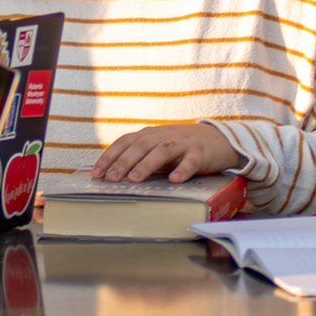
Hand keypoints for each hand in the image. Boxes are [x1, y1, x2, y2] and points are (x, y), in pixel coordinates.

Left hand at [93, 124, 240, 182]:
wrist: (218, 139)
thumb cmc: (181, 147)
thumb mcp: (158, 148)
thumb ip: (140, 157)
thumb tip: (112, 174)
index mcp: (150, 135)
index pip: (125, 142)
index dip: (110, 156)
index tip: (96, 173)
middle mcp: (163, 136)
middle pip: (140, 146)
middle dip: (124, 162)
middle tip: (111, 179)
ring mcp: (182, 143)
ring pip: (162, 151)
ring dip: (147, 164)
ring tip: (135, 179)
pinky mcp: (200, 153)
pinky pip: (190, 161)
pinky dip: (182, 169)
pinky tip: (174, 180)